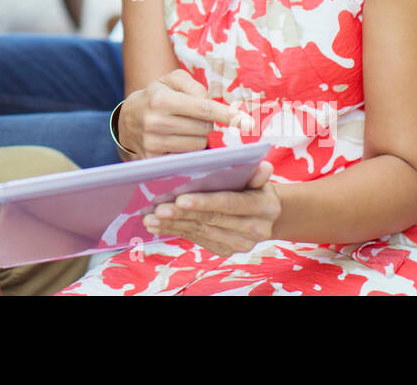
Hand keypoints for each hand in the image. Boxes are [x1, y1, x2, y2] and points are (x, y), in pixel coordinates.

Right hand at [120, 70, 253, 158]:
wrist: (126, 120)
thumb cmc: (156, 97)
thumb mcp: (171, 81)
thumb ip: (194, 85)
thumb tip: (212, 104)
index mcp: (162, 100)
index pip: (203, 109)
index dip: (227, 115)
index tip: (248, 123)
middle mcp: (156, 123)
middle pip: (204, 129)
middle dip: (206, 124)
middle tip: (192, 118)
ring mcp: (153, 144)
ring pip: (198, 145)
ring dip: (197, 138)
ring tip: (182, 130)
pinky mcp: (153, 161)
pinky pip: (187, 160)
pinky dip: (189, 152)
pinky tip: (177, 143)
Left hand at [145, 160, 279, 256]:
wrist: (266, 216)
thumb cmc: (254, 189)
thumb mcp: (259, 179)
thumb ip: (256, 173)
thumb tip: (264, 166)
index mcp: (264, 208)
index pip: (230, 203)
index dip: (205, 202)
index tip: (180, 199)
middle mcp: (255, 230)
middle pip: (211, 219)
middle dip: (182, 214)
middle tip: (157, 208)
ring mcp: (239, 243)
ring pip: (200, 230)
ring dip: (172, 224)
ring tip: (150, 217)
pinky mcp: (225, 250)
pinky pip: (196, 238)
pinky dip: (174, 230)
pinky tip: (156, 225)